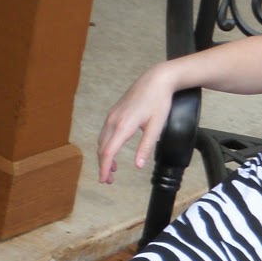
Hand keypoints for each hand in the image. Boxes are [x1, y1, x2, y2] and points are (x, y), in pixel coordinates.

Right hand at [97, 66, 174, 182]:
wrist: (156, 80)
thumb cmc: (159, 102)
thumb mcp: (156, 127)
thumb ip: (146, 147)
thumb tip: (137, 166)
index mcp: (123, 126)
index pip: (108, 152)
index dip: (104, 168)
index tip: (103, 180)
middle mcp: (113, 121)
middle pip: (102, 148)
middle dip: (103, 166)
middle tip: (108, 181)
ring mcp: (112, 115)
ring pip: (102, 140)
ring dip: (104, 156)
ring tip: (112, 170)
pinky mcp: (114, 112)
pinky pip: (105, 132)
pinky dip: (106, 145)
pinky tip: (113, 151)